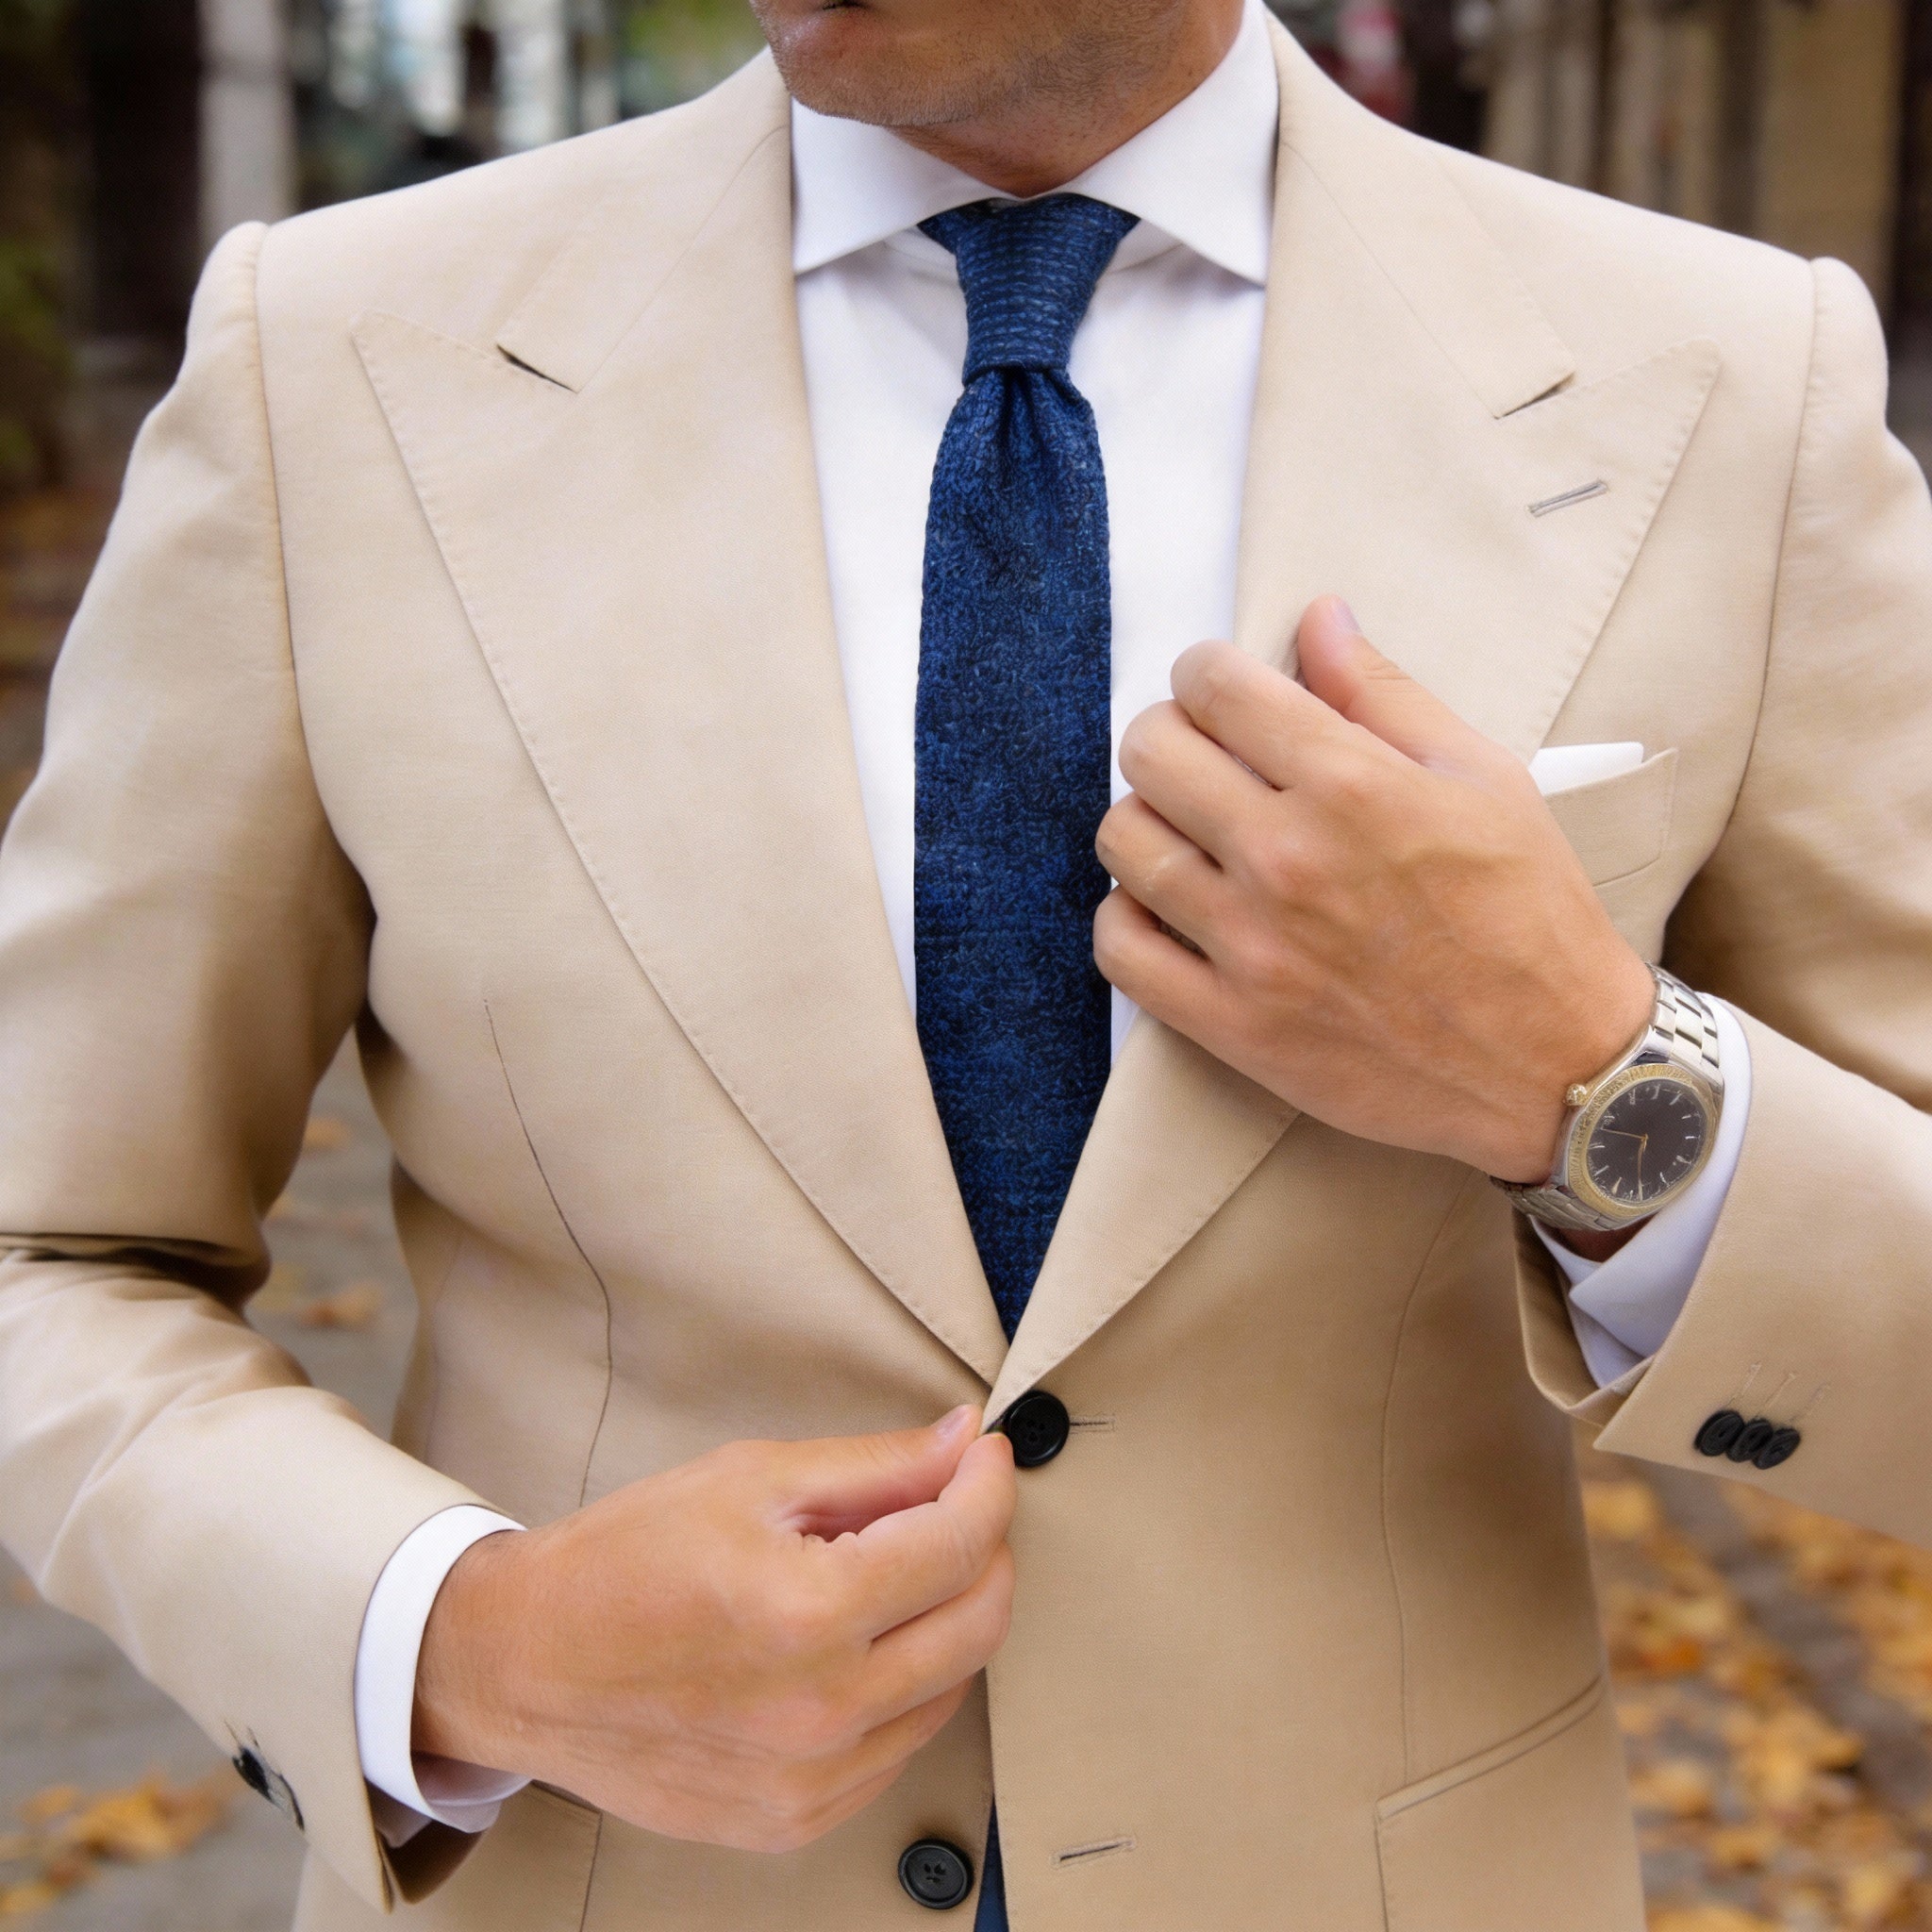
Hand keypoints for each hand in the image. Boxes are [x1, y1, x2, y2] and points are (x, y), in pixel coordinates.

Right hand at [413, 1406, 1015, 1851]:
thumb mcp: (750, 1479)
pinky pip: (897, 1749)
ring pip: (950, 1690)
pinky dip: (903, 1689)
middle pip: (978, 1625)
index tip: (985, 1457)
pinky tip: (858, 1645)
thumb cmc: (623, 1561)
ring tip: (891, 1572)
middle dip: (986, 1550)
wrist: (524, 1665)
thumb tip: (964, 1442)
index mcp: (807, 1612)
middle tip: (955, 1505)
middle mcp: (820, 1711)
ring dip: (947, 1620)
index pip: (959, 1545)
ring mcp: (809, 1781)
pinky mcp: (793, 1820)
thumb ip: (875, 1465)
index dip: (988, 1487)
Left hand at [1093, 596, 1655, 1181]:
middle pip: (1150, 753)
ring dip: (1147, 822)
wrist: (1556, 1065)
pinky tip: (1172, 907)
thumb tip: (1318, 617)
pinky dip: (1129, 917)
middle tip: (1205, 758)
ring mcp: (1252, 947)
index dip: (1206, 673)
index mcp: (1351, 785)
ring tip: (1190, 834)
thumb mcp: (1483, 777)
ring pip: (1123, 842)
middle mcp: (1287, 859)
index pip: (1214, 686)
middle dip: (1171, 735)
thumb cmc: (1529, 914)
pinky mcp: (1233, 1025)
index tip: (1222, 691)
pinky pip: (1119, 949)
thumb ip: (1384, 693)